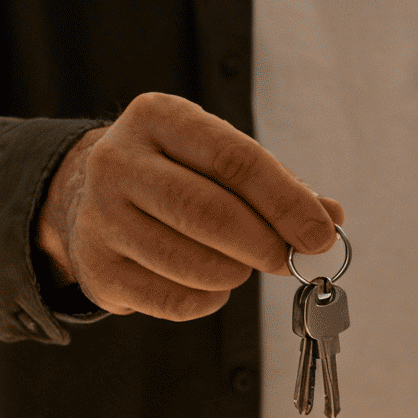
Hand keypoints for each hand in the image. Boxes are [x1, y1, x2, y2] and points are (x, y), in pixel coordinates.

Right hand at [36, 92, 344, 320]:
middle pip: (208, 212)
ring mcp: (100, 216)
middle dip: (263, 244)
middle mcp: (118, 161)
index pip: (235, 159)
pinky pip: (171, 300)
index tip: (320, 235)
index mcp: (158, 118)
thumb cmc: (175, 175)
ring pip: (188, 261)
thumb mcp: (218, 158)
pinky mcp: (97, 268)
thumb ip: (278, 184)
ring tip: (241, 267)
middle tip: (287, 261)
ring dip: (233, 274)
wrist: (87, 197)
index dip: (286, 202)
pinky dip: (206, 300)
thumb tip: (330, 220)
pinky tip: (210, 285)